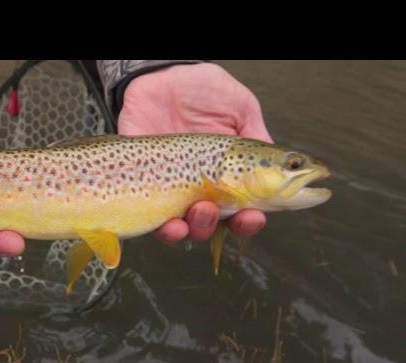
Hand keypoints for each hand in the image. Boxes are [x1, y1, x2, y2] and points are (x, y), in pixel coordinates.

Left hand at [118, 63, 272, 243]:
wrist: (159, 74)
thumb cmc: (202, 90)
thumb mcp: (239, 108)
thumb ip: (257, 139)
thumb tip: (281, 169)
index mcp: (227, 174)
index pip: (242, 208)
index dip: (250, 220)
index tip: (256, 216)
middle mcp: (199, 187)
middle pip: (215, 224)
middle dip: (227, 227)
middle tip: (233, 214)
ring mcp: (170, 187)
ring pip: (186, 227)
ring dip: (199, 227)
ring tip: (202, 210)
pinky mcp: (141, 183)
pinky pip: (151, 218)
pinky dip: (164, 229)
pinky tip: (172, 223)